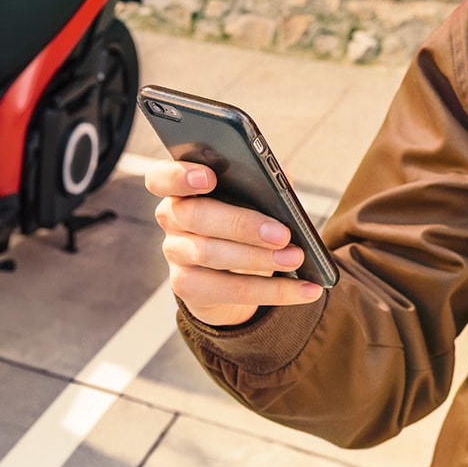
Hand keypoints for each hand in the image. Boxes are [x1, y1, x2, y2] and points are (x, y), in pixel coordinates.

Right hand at [145, 160, 324, 326]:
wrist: (234, 269)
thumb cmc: (244, 216)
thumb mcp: (252, 195)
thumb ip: (261, 183)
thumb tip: (281, 190)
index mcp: (181, 185)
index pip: (162, 177)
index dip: (180, 176)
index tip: (210, 177)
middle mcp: (171, 217)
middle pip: (194, 216)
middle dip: (241, 224)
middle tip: (281, 233)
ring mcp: (175, 253)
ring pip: (209, 254)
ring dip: (258, 258)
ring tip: (295, 257)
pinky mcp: (188, 287)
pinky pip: (229, 290)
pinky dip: (274, 291)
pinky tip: (305, 289)